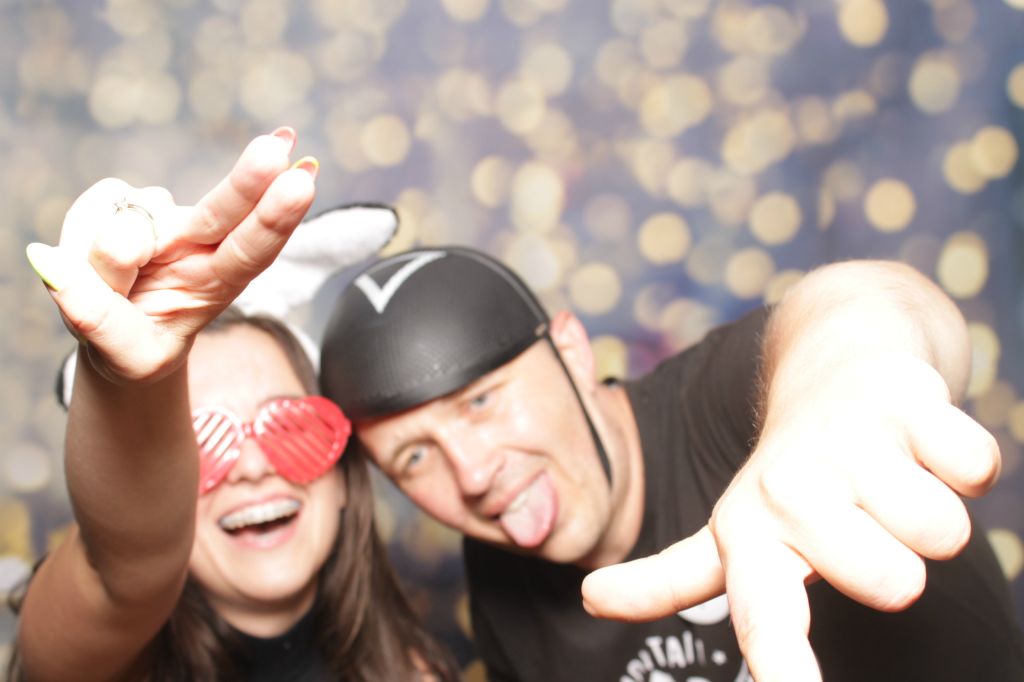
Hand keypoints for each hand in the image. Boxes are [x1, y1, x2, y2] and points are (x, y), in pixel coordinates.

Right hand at [27, 128, 316, 383]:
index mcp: (219, 281)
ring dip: (114, 256)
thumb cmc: (137, 346)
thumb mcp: (128, 357)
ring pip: (135, 216)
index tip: (300, 184)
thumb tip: (60, 273)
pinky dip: (86, 233)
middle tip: (274, 150)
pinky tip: (98, 260)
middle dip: (248, 181)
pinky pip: (98, 204)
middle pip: (223, 209)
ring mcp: (163, 218)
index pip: (251, 250)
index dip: (275, 218)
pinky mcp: (124, 199)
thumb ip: (101, 323)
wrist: (115, 333)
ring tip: (118, 288)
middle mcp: (200, 242)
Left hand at [582, 353, 1000, 681]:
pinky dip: (958, 460)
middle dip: (893, 557)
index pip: (766, 618)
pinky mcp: (906, 402)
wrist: (830, 364)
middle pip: (896, 586)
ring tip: (883, 477)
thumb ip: (672, 576)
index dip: (781, 669)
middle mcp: (791, 490)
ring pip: (942, 533)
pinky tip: (914, 440)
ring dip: (927, 509)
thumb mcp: (731, 525)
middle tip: (860, 515)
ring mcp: (847, 443)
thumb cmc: (789, 472)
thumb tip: (590, 600)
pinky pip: (970, 466)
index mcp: (751, 533)